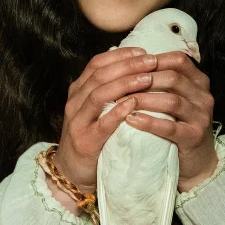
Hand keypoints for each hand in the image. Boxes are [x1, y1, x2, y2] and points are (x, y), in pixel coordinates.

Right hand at [55, 47, 154, 192]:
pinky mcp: (85, 141)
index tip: (143, 52)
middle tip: (151, 61)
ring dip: (125, 83)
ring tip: (147, 78)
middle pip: (100, 75)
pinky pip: (102, 123)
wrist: (72, 172)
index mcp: (78, 91)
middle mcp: (75, 102)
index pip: (98, 64)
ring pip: (99, 94)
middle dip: (127, 65)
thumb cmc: (92, 138)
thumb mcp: (97, 110)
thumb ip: (109, 90)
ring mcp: (78, 122)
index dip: (121, 55)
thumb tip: (134, 68)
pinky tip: (134, 104)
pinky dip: (118, 111)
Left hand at [125, 52, 217, 191]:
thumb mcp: (175, 98)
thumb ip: (162, 82)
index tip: (130, 66)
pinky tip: (131, 120)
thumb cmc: (179, 125)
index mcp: (199, 82)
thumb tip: (130, 63)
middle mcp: (203, 96)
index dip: (153, 60)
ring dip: (144, 99)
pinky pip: (171, 127)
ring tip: (121, 102)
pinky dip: (149, 122)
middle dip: (143, 79)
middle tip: (119, 83)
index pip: (178, 60)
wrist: (196, 161)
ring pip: (172, 101)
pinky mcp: (195, 137)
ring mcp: (201, 117)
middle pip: (173, 78)